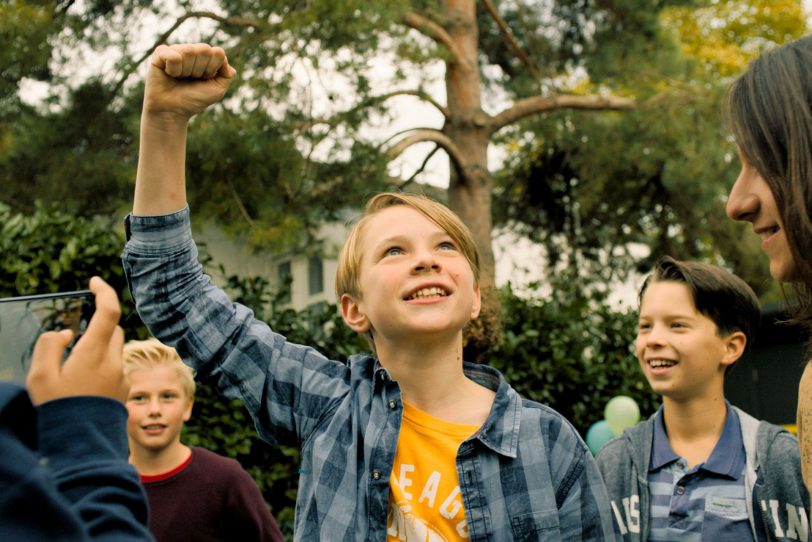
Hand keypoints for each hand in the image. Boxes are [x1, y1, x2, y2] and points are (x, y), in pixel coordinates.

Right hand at [26, 277, 128, 404]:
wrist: (81, 444)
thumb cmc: (56, 409)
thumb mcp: (39, 376)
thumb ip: (49, 346)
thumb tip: (65, 333)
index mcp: (94, 353)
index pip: (109, 311)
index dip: (104, 291)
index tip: (94, 281)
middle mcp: (114, 361)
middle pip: (113, 330)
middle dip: (97, 328)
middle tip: (73, 344)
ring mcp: (122, 376)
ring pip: (115, 349)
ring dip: (100, 349)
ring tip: (76, 371)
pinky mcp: (124, 390)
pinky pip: (115, 369)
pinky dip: (103, 367)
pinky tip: (85, 387)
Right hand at [143, 43, 236, 121]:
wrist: (173, 111)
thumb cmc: (194, 99)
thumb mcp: (218, 90)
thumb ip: (228, 74)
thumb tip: (221, 54)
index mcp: (206, 57)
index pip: (218, 52)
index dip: (212, 69)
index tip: (204, 80)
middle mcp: (191, 51)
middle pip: (204, 50)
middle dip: (199, 70)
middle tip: (190, 79)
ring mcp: (176, 50)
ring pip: (188, 52)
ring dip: (185, 71)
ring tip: (179, 78)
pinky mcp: (160, 53)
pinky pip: (172, 55)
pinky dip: (173, 69)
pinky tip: (168, 74)